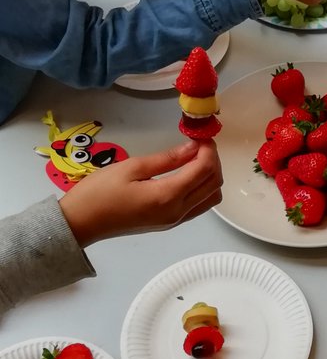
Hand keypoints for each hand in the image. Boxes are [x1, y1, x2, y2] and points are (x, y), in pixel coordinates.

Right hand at [59, 141, 221, 246]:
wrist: (80, 223)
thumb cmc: (100, 192)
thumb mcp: (132, 167)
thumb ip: (166, 159)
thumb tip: (193, 147)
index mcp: (168, 196)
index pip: (205, 169)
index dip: (208, 149)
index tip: (200, 135)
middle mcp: (178, 212)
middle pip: (214, 184)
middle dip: (213, 160)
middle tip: (198, 143)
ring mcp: (175, 221)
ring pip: (210, 197)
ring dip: (210, 176)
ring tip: (193, 158)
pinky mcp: (169, 223)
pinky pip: (198, 206)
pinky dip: (202, 188)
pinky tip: (187, 174)